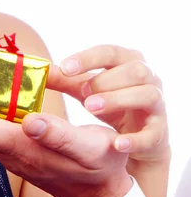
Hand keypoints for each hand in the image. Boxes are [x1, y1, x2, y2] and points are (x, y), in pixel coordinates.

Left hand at [48, 45, 168, 163]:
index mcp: (128, 61)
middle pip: (134, 70)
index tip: (65, 67)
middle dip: (106, 80)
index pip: (110, 52)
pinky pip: (153, 133)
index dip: (88, 58)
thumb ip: (64, 78)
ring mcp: (157, 104)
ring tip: (91, 108)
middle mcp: (147, 78)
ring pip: (147, 94)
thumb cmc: (111, 102)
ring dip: (118, 100)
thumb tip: (36, 69)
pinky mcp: (160, 131)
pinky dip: (136, 139)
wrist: (139, 136)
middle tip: (82, 92)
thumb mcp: (87, 88)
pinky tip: (117, 144)